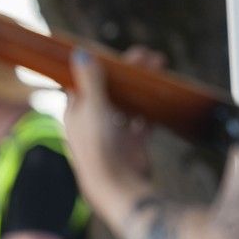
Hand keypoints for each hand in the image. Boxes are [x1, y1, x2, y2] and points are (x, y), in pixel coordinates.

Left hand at [64, 46, 163, 207]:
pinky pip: (142, 124)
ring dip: (142, 89)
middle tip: (148, 56)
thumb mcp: (92, 107)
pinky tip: (162, 98)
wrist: (115, 185)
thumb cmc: (97, 146)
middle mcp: (93, 124)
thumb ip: (90, 80)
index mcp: (76, 113)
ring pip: (128, 105)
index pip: (88, 83)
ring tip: (159, 69)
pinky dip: (151, 111)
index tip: (119, 54)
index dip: (102, 66)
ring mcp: (113, 135)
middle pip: (111, 91)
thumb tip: (80, 53)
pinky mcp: (131, 146)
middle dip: (129, 73)